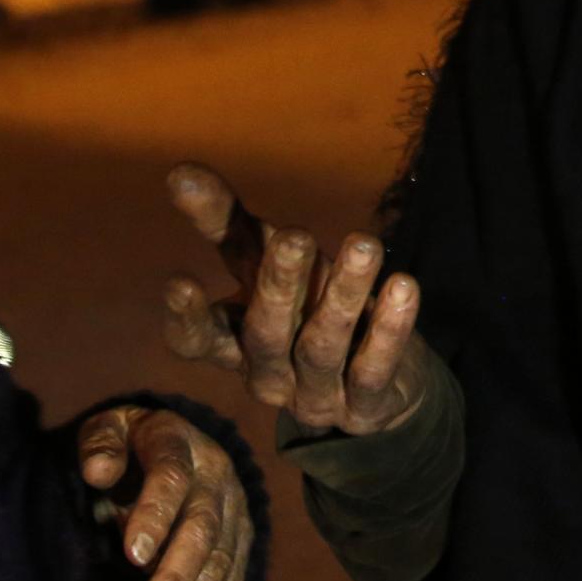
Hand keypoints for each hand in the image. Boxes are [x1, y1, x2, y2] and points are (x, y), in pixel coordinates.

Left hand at [77, 403, 254, 580]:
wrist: (179, 446)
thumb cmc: (129, 444)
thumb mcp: (109, 429)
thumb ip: (100, 445)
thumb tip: (98, 472)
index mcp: (180, 442)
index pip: (172, 478)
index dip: (155, 515)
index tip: (132, 556)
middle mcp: (217, 477)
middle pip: (203, 533)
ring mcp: (236, 512)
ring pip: (219, 569)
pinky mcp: (243, 544)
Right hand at [161, 162, 435, 435]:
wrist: (383, 382)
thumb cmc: (306, 303)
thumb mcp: (265, 264)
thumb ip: (223, 222)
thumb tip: (177, 172)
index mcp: (233, 342)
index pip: (196, 340)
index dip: (187, 317)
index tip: (181, 281)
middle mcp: (266, 374)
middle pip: (265, 334)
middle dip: (279, 284)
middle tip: (297, 236)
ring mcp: (314, 397)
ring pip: (322, 347)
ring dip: (343, 294)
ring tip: (366, 245)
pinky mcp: (365, 409)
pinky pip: (373, 371)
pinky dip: (389, 331)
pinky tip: (404, 287)